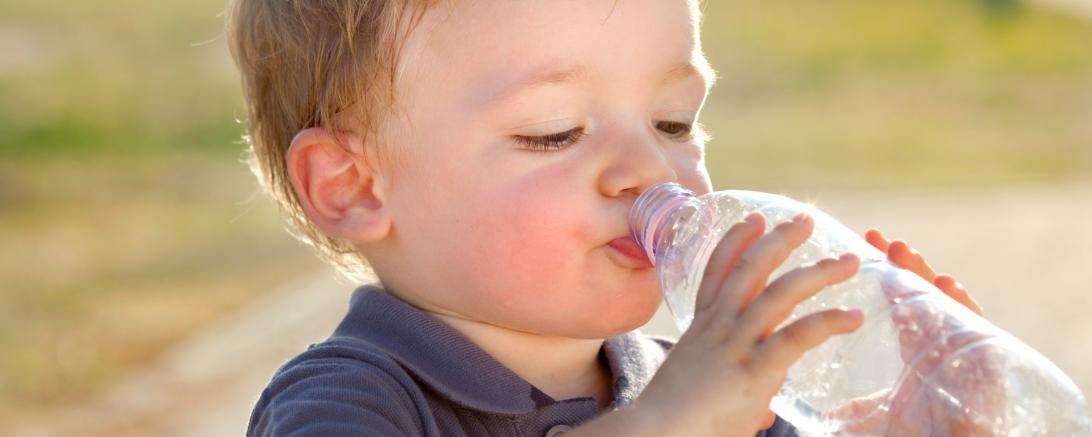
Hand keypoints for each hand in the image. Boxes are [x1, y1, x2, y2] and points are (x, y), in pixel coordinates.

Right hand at [634, 212, 863, 436]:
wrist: (658, 432)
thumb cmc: (675, 421)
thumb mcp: (699, 389)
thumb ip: (735, 389)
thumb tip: (760, 412)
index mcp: (702, 328)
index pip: (718, 272)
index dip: (736, 240)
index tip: (755, 217)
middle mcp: (718, 327)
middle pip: (751, 269)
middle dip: (780, 240)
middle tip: (805, 220)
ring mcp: (736, 344)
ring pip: (780, 294)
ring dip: (817, 272)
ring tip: (847, 261)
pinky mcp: (755, 368)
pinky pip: (798, 336)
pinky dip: (829, 322)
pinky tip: (853, 317)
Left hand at [824, 229, 1004, 435]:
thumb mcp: (874, 416)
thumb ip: (852, 404)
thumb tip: (818, 398)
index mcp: (918, 352)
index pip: (901, 304)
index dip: (887, 276)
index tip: (866, 243)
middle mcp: (941, 348)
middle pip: (924, 297)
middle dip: (905, 266)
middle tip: (882, 239)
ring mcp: (963, 355)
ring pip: (948, 307)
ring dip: (926, 277)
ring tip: (904, 251)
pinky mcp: (984, 369)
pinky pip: (978, 332)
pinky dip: (965, 308)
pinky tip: (948, 286)